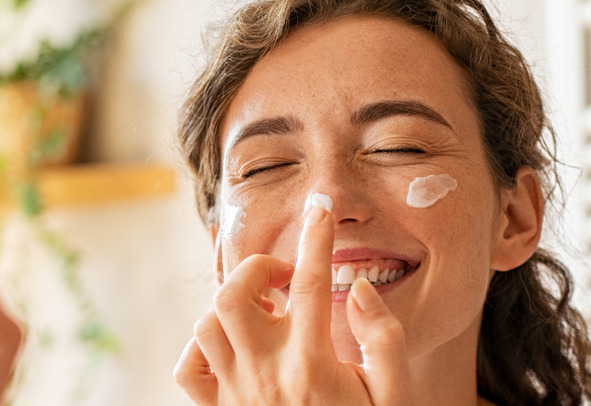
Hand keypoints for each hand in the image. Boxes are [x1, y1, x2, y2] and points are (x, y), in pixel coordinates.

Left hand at [174, 203, 412, 404]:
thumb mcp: (395, 394)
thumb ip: (383, 338)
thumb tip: (356, 290)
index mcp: (313, 366)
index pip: (309, 284)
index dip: (316, 239)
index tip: (321, 209)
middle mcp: (266, 374)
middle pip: (235, 296)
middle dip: (259, 268)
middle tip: (287, 277)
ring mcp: (236, 393)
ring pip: (207, 324)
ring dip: (233, 302)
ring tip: (266, 308)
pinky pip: (188, 369)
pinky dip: (202, 346)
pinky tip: (234, 344)